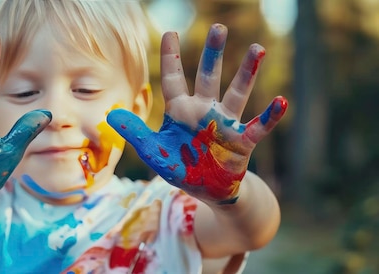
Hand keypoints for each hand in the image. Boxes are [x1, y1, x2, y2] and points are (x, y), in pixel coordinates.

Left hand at [107, 24, 286, 204]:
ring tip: (257, 48)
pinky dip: (270, 115)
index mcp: (180, 111)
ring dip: (247, 72)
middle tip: (218, 27)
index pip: (173, 79)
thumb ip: (136, 133)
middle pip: (208, 77)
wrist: (209, 191)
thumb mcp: (154, 153)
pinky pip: (258, 126)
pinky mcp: (242, 141)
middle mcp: (204, 111)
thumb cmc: (181, 168)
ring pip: (237, 92)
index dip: (171, 56)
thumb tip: (111, 115)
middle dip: (212, 53)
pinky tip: (281, 101)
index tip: (170, 31)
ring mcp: (225, 124)